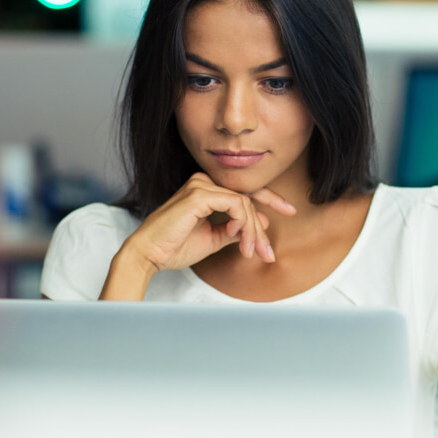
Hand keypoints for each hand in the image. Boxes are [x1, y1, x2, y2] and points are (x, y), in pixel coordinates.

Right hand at [122, 173, 296, 272]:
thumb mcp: (213, 238)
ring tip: (251, 252)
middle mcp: (204, 181)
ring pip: (245, 204)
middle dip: (262, 227)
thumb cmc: (174, 247)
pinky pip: (237, 205)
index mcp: (205, 189)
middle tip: (270, 251)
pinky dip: (244, 225)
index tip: (289, 211)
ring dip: (253, 231)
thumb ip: (234, 230)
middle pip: (248, 198)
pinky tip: (241, 242)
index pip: (243, 191)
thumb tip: (258, 225)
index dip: (270, 200)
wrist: (149, 255)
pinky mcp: (200, 194)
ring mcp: (202, 185)